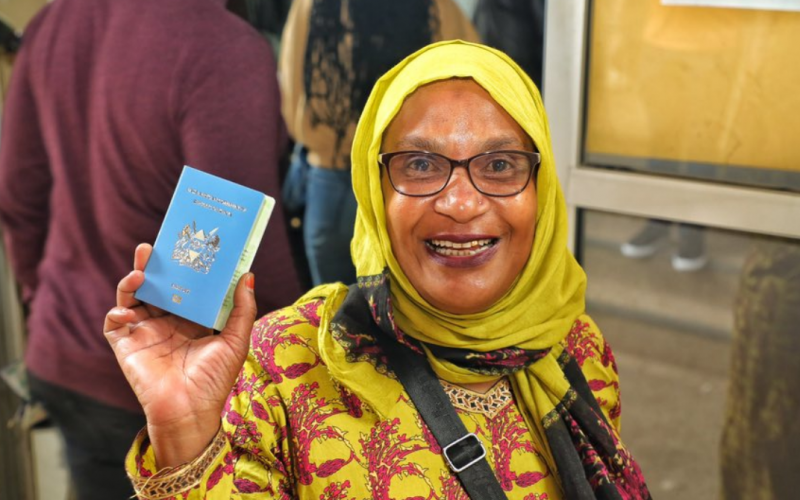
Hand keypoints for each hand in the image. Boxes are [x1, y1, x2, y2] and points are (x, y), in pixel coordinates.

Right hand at [104, 243, 256, 466]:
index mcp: (190, 320)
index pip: (184, 286)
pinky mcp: (126, 346)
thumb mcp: (236, 341)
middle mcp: (166, 322)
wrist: (190, 412)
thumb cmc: (215, 380)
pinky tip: (128, 310)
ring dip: (132, 281)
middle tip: (154, 247)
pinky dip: (117, 312)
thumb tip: (248, 275)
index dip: (183, 267)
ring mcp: (144, 332)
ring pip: (132, 297)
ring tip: (141, 271)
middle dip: (154, 266)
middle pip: (156, 286)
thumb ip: (243, 309)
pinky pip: (113, 324)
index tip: (186, 246)